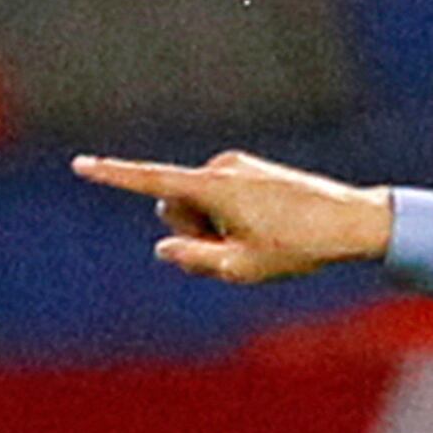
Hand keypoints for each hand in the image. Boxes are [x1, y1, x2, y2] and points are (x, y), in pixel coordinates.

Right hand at [70, 150, 393, 282]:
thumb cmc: (299, 247)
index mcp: (215, 187)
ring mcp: (236, 166)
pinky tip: (270, 228)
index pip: (152, 182)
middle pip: (176, 207)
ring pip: (199, 205)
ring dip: (216, 227)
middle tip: (240, 249)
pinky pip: (221, 200)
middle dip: (193, 232)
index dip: (113, 176)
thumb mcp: (242, 268)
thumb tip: (164, 248)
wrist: (352, 221)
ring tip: (260, 238)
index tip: (80, 164)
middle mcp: (221, 168)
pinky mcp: (250, 171)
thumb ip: (195, 259)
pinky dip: (232, 218)